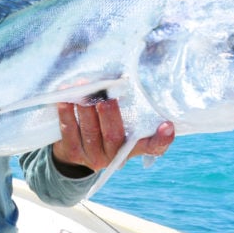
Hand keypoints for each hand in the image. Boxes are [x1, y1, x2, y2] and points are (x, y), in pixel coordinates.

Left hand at [52, 98, 173, 175]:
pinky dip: (66, 112)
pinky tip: (65, 98)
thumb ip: (126, 106)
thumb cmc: (103, 126)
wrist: (76, 152)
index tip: (167, 125)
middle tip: (105, 93)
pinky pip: (69, 131)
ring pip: (90, 132)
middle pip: (114, 135)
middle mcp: (115, 155)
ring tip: (83, 87)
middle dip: (109, 112)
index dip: (161, 138)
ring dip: (85, 107)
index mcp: (132, 146)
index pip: (152, 147)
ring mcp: (93, 156)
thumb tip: (120, 76)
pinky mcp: (73, 153)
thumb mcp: (120, 121)